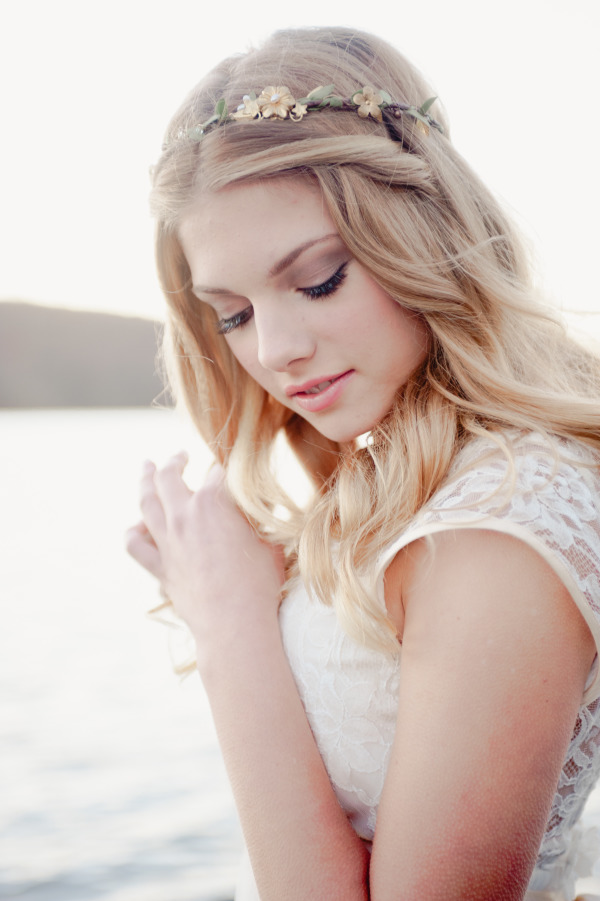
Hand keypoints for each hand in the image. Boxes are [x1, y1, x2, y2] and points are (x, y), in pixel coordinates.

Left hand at [125, 453, 284, 646]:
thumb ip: (258, 517)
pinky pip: (135, 545)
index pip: (216, 473)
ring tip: (146, 468)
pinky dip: (133, 532)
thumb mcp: (269, 540)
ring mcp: (168, 541)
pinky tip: (137, 527)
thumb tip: (261, 504)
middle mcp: (184, 515)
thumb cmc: (259, 583)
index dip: (223, 470)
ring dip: (145, 480)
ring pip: (146, 501)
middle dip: (174, 461)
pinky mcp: (160, 566)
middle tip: (179, 455)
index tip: (227, 470)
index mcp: (214, 502)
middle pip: (170, 476)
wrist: (234, 622)